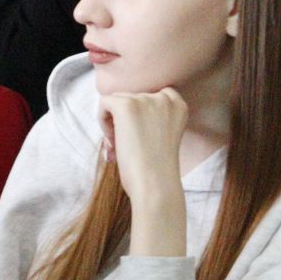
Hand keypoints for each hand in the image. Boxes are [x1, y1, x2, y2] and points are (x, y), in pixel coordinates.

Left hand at [100, 88, 187, 203]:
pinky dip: (102, 121)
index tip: (140, 135)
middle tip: (128, 145)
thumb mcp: (161, 135)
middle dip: (125, 120)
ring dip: (114, 122)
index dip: (141, 114)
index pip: (152, 95)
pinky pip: (104, 103)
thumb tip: (116, 104)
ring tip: (120, 146)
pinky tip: (112, 141)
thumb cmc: (155, 170)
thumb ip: (150, 117)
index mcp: (178, 105)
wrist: (155, 184)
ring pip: (117, 100)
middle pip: (133, 97)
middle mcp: (164, 98)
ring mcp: (145, 100)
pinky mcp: (126, 106)